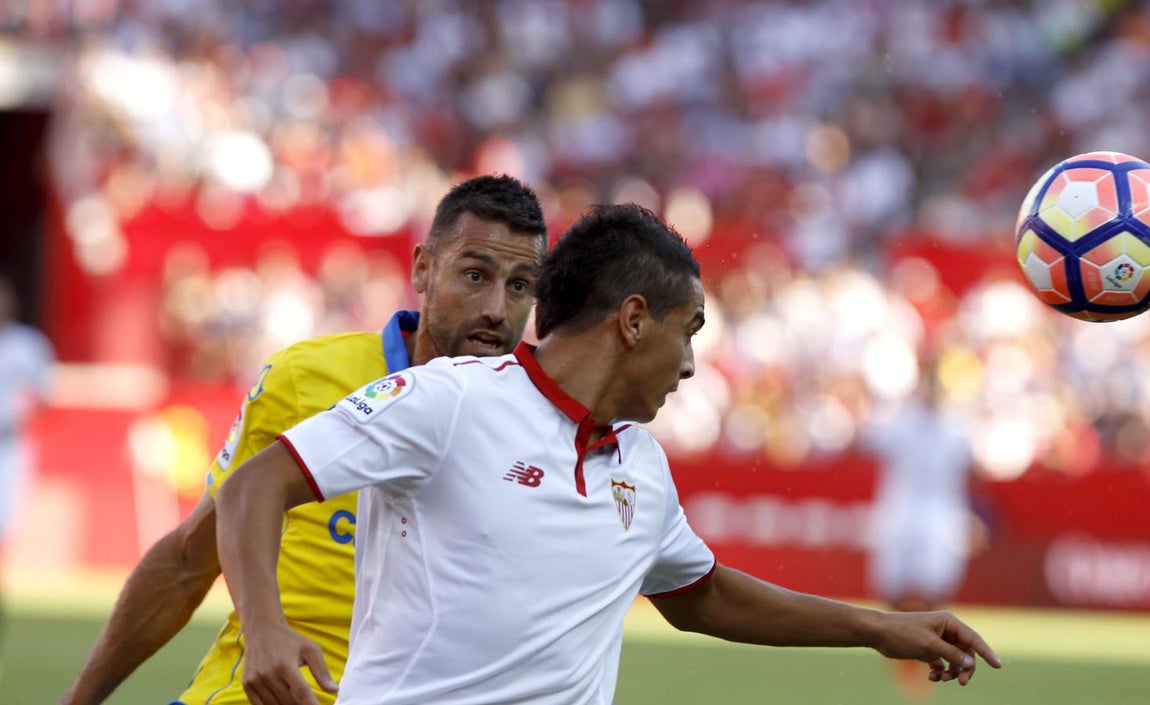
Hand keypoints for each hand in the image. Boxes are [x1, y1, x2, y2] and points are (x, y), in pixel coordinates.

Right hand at [241, 624, 337, 704]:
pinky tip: (283, 702)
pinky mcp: (247, 685)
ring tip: (297, 701)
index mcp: (285, 665)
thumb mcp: (310, 650)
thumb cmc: (290, 640)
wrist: (262, 630)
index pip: (301, 693)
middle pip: (289, 701)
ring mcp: (255, 680)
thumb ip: (322, 671)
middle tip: (309, 703)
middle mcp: (267, 674)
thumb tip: (334, 690)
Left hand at [873, 610, 1001, 685]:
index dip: (987, 653)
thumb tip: (970, 662)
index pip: (974, 639)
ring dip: (952, 671)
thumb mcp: (929, 646)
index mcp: (949, 622)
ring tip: (941, 678)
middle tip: (961, 682)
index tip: (998, 666)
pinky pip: (942, 663)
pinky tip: (932, 676)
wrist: (879, 633)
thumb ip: (951, 654)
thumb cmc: (903, 634)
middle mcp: (945, 629)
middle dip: (965, 667)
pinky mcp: (928, 649)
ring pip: (955, 659)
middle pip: (966, 652)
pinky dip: (940, 671)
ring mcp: (937, 639)